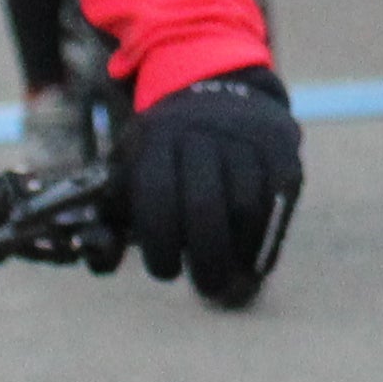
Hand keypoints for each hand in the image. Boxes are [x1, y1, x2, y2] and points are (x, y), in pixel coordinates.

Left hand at [120, 65, 301, 303]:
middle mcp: (201, 130)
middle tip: (207, 286)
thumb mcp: (131, 168)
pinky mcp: (280, 146)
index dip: (161, 244)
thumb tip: (101, 262)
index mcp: (156, 137)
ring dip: (238, 251)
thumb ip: (109, 217)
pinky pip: (275, 201)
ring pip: (245, 206)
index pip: (157, 196)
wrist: (221, 95)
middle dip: (206, 258)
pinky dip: (264, 239)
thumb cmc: (167, 154)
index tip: (166, 271)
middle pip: (205, 206)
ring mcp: (245, 135)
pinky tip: (251, 258)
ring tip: (230, 274)